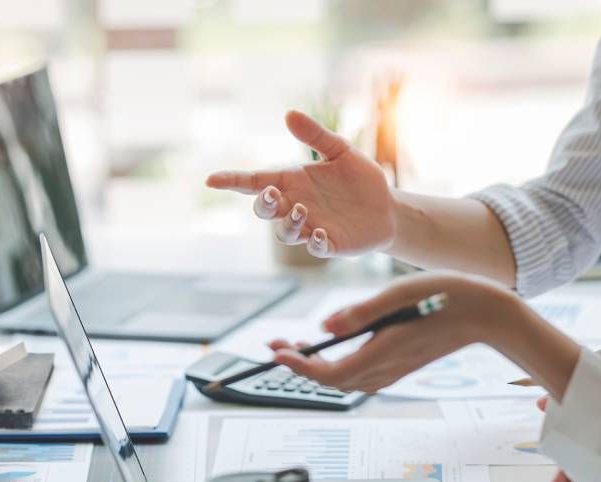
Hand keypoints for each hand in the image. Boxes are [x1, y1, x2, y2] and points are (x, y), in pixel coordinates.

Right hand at [206, 110, 395, 256]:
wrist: (388, 208)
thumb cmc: (361, 179)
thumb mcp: (341, 150)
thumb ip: (316, 135)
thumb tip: (289, 114)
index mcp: (292, 182)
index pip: (255, 182)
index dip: (232, 181)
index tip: (211, 180)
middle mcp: (296, 206)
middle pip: (264, 210)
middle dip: (263, 204)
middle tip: (273, 193)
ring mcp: (310, 227)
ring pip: (284, 232)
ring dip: (288, 223)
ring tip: (302, 211)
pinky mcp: (329, 244)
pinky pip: (314, 248)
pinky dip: (313, 243)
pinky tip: (320, 234)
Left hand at [267, 272, 520, 392]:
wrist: (485, 314)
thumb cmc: (444, 296)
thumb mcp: (398, 294)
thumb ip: (360, 313)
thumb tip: (323, 328)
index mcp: (382, 353)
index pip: (328, 372)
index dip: (298, 365)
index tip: (275, 352)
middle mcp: (385, 370)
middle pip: (331, 380)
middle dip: (298, 365)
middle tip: (275, 345)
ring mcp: (392, 372)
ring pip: (343, 381)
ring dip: (314, 367)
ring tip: (292, 346)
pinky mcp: (397, 367)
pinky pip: (358, 375)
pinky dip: (335, 366)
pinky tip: (327, 347)